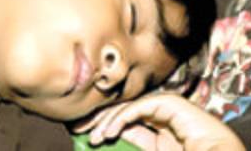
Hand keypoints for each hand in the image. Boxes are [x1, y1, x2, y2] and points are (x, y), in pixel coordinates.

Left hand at [75, 92, 243, 150]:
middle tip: (78, 128)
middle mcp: (162, 118)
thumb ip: (133, 148)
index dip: (104, 126)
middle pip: (124, 110)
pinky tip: (110, 132)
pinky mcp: (173, 103)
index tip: (84, 135)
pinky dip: (122, 118)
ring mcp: (168, 109)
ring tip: (93, 135)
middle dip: (99, 118)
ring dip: (107, 119)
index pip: (125, 123)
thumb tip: (104, 142)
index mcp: (160, 133)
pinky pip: (139, 106)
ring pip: (129, 106)